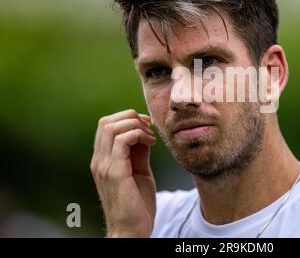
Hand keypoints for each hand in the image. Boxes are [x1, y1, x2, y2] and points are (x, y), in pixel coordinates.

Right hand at [90, 109, 156, 236]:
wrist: (132, 231)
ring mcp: (104, 166)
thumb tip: (144, 133)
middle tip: (149, 127)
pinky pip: (122, 141)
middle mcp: (99, 161)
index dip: (127, 118)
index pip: (106, 125)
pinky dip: (139, 135)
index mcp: (102, 160)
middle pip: (106, 121)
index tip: (147, 125)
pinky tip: (151, 143)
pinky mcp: (115, 173)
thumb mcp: (139, 172)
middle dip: (131, 117)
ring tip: (150, 136)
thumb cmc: (137, 204)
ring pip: (112, 127)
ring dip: (136, 125)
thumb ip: (138, 153)